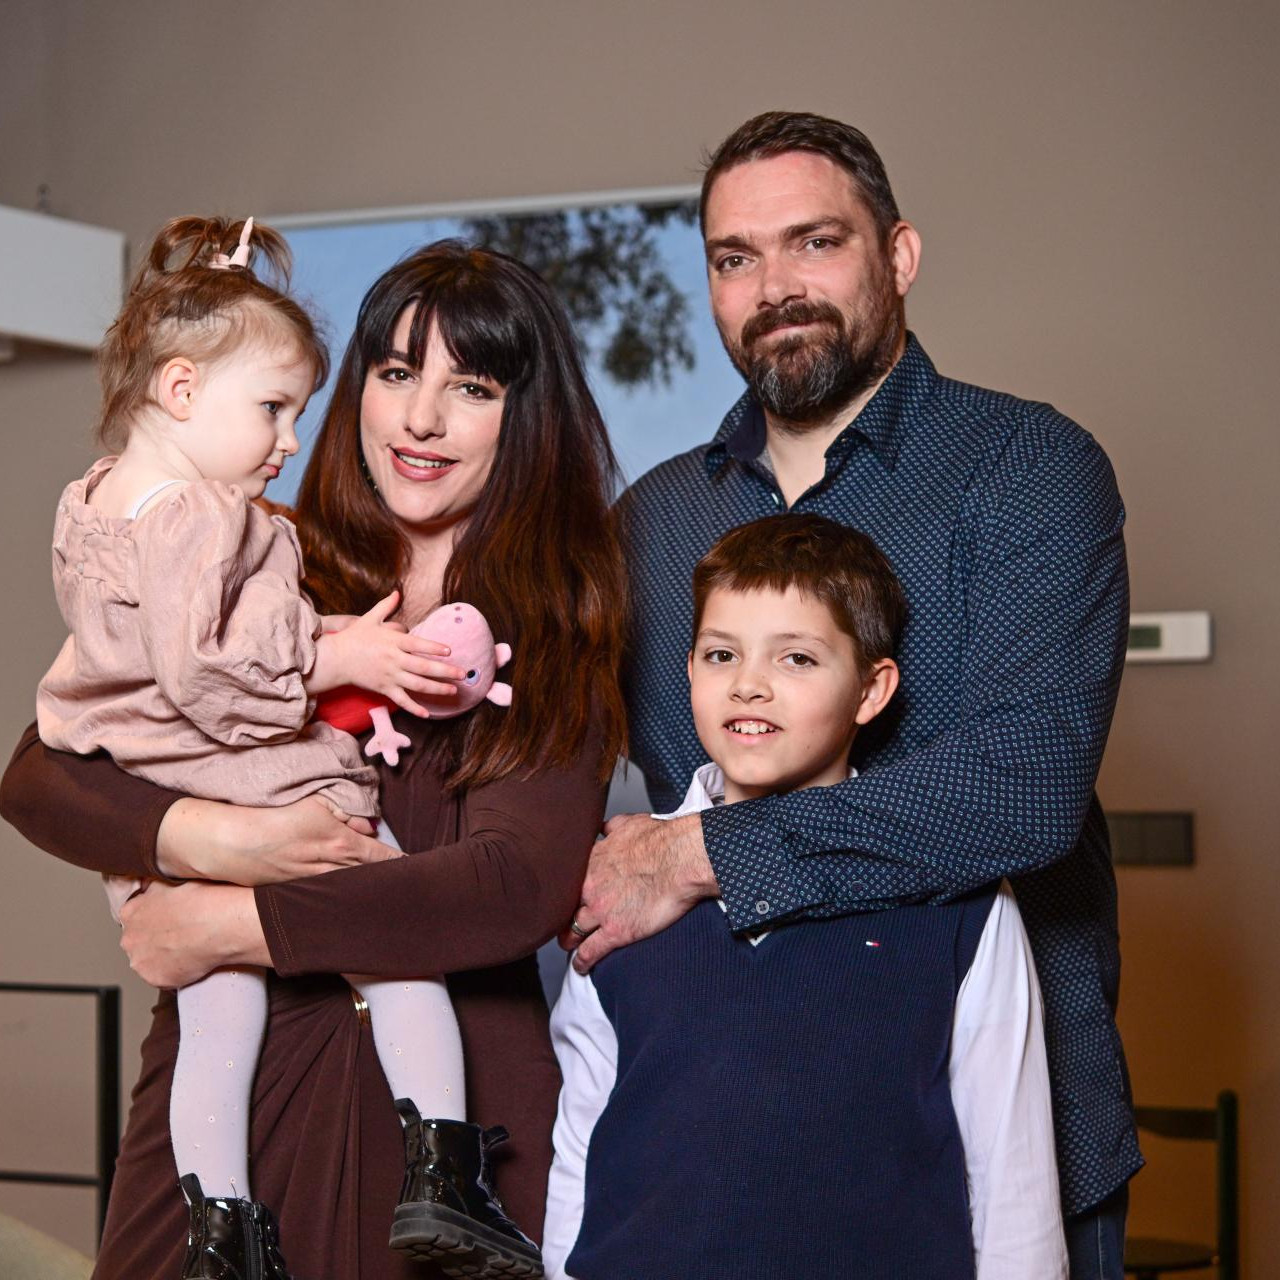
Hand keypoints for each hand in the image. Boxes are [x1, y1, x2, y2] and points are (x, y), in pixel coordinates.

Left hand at [119, 880, 267, 987]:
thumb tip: (148, 886)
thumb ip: (152, 888)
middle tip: (180, 934)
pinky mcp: (156, 979)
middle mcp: (129, 938)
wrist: (220, 923)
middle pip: (138, 940)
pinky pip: (163, 977)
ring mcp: (141, 961)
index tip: (168, 919)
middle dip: (155, 939)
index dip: (152, 918)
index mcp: (130, 911)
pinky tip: (191, 960)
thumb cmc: (202, 898)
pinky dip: (175, 972)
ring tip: (188, 948)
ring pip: (149, 961)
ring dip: (163, 957)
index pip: (133, 917)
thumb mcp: (171, 881)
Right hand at [156, 794, 401, 884]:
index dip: (400, 864)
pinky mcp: (301, 894)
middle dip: (389, 882)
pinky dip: (344, 899)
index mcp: (343, 845)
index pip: (382, 857)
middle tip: (407, 887)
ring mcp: (318, 886)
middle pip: (371, 879)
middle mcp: (335, 870)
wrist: (237, 844)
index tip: (415, 869)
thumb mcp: (316, 804)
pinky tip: (352, 903)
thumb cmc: (277, 819)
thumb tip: (369, 824)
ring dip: (368, 892)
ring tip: (385, 896)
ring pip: (353, 890)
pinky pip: (331, 897)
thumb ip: (347, 812)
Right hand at [310, 591, 466, 714]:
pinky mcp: (384, 689)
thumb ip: (386, 606)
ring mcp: (389, 676)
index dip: (434, 648)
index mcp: (393, 642)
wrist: (336, 659)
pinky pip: (402, 701)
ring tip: (453, 690)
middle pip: (423, 667)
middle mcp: (394, 660)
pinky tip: (427, 713)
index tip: (449, 651)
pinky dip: (414, 708)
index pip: (417, 645)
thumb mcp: (370, 618)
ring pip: (417, 685)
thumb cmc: (354, 637)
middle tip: (462, 674)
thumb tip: (397, 592)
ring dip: (437, 689)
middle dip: (445, 672)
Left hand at [561, 812, 718, 972]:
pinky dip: (583, 961)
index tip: (569, 895)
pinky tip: (580, 966)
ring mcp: (601, 910)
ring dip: (569, 939)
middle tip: (563, 922)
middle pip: (565, 906)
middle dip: (563, 915)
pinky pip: (590, 951)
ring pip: (574, 930)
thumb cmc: (662, 840)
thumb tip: (606, 828)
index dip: (568, 890)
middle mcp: (590, 886)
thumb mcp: (630, 823)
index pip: (569, 880)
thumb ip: (613, 827)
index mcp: (593, 861)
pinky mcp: (616, 931)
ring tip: (569, 945)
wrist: (680, 859)